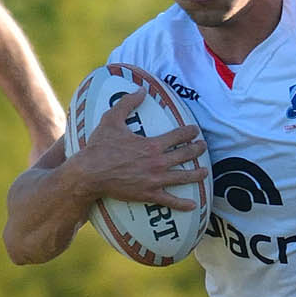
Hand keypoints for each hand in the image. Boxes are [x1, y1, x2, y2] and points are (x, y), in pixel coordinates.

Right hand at [69, 86, 208, 210]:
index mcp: (152, 144)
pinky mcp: (149, 194)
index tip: (195, 130)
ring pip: (183, 177)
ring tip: (205, 172)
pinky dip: (182, 204)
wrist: (90, 173)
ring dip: (197, 174)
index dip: (190, 132)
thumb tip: (141, 90)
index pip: (179, 136)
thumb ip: (127, 103)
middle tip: (203, 147)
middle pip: (185, 155)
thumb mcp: (111, 119)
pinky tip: (193, 206)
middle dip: (197, 150)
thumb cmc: (100, 147)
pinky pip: (170, 201)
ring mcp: (155, 180)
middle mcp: (158, 162)